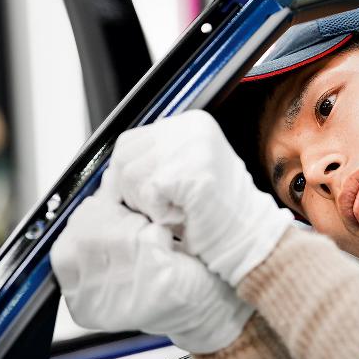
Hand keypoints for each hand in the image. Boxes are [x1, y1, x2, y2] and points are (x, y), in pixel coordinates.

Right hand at [50, 193, 253, 353]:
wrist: (208, 302)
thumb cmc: (164, 274)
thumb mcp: (122, 250)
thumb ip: (104, 220)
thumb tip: (107, 179)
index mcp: (80, 298)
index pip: (63, 249)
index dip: (87, 221)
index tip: (109, 214)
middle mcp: (97, 305)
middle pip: (88, 237)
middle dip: (115, 218)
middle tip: (137, 224)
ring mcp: (127, 301)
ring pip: (119, 235)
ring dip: (139, 223)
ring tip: (152, 235)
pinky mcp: (159, 290)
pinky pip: (149, 239)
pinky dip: (159, 231)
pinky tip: (167, 243)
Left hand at [104, 110, 293, 284]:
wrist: (249, 236)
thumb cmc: (215, 212)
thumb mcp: (184, 172)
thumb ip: (154, 161)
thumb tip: (109, 173)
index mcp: (191, 122)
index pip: (129, 141)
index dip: (125, 175)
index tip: (136, 197)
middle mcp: (193, 127)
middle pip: (125, 155)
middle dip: (130, 190)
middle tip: (156, 209)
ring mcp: (195, 147)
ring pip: (131, 175)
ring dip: (145, 205)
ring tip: (176, 211)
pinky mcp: (193, 171)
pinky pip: (149, 193)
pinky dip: (159, 214)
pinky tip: (183, 216)